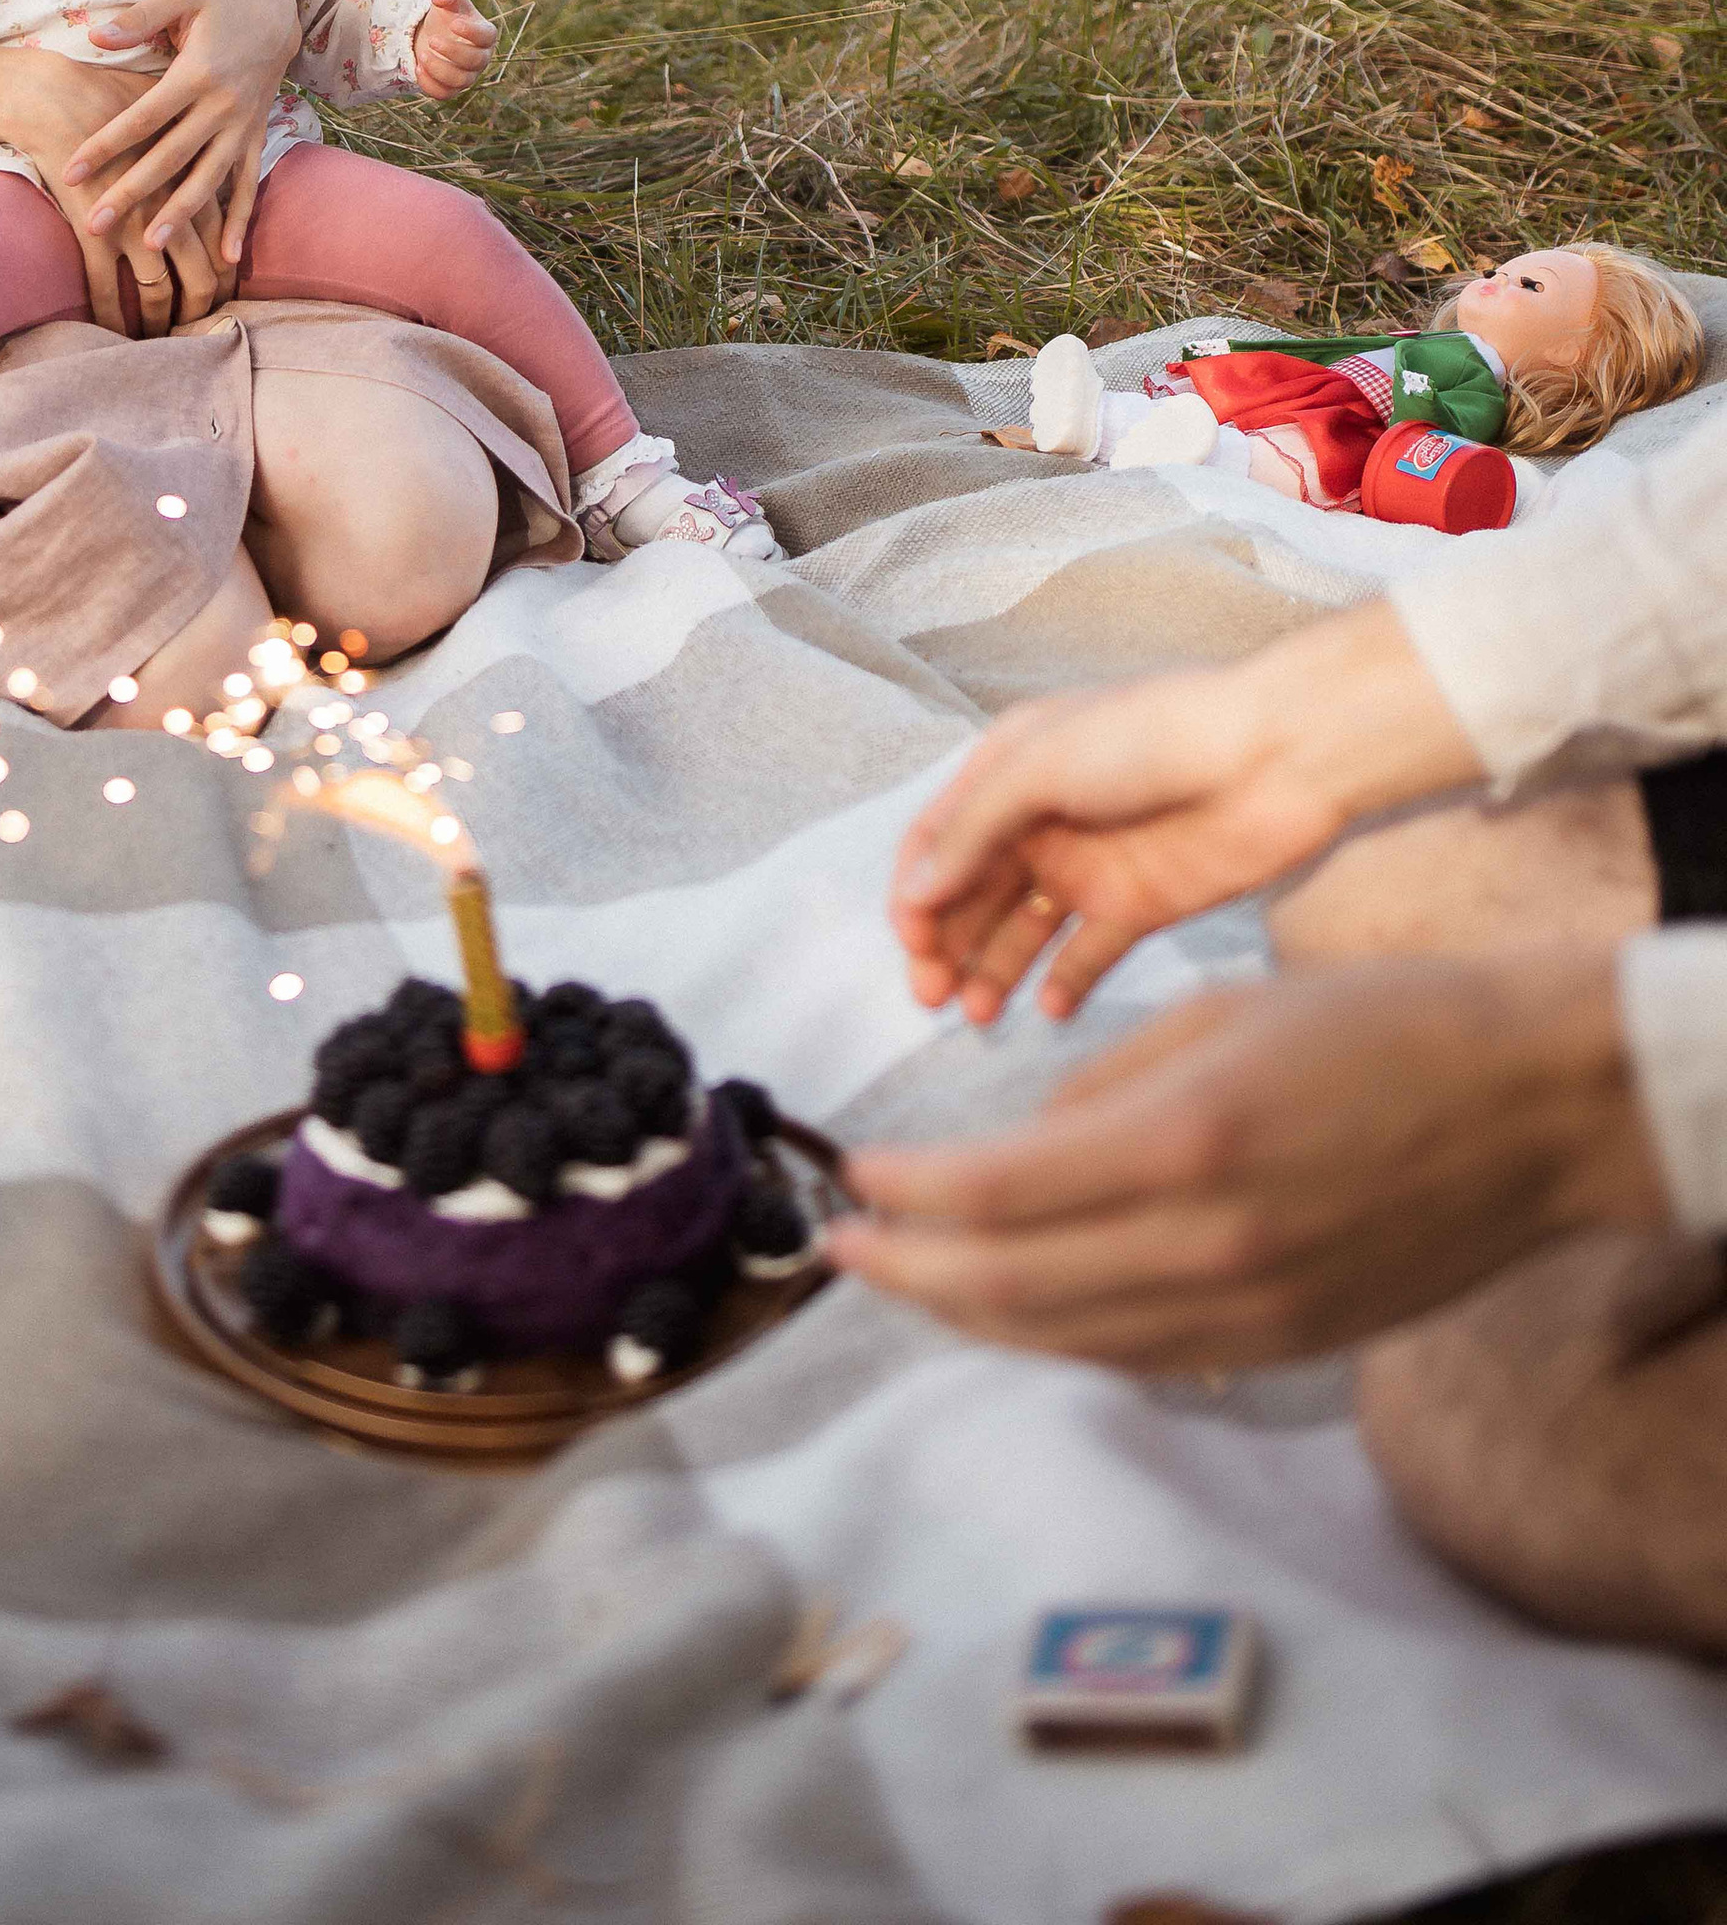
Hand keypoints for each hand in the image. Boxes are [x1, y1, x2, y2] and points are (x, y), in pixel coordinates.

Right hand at [0, 42, 209, 335]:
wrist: (56, 94)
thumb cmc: (109, 93)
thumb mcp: (169, 110)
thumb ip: (188, 129)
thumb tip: (204, 140)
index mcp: (198, 172)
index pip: (224, 237)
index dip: (224, 271)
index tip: (220, 292)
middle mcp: (175, 201)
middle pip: (201, 274)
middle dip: (199, 308)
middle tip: (194, 329)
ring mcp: (136, 219)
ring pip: (158, 289)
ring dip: (155, 320)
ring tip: (152, 338)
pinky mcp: (97, 230)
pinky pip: (106, 287)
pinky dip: (108, 313)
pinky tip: (107, 331)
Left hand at [69, 0, 301, 274]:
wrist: (280, 10)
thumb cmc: (221, 2)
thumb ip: (139, 17)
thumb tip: (95, 37)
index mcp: (198, 73)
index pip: (143, 118)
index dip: (105, 145)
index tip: (71, 172)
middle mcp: (222, 107)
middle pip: (170, 158)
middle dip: (131, 193)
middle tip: (94, 224)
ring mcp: (243, 127)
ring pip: (208, 180)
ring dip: (180, 216)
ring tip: (150, 247)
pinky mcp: (257, 137)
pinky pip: (249, 184)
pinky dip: (240, 221)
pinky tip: (227, 258)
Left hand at [413, 0, 497, 100]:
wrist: (432, 33)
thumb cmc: (446, 13)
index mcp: (485, 33)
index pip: (487, 36)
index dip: (472, 32)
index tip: (453, 23)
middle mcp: (481, 57)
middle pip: (475, 61)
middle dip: (453, 52)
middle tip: (431, 40)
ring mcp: (467, 75)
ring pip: (461, 81)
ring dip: (440, 69)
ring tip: (422, 55)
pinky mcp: (451, 88)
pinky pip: (445, 94)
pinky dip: (430, 84)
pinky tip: (418, 68)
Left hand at [829, 946, 1668, 1369]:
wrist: (1531, 1108)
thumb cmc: (1377, 1028)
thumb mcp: (1215, 1014)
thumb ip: (1100, 1088)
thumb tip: (1014, 1150)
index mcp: (1184, 1141)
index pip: (999, 1194)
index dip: (908, 1199)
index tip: (853, 1182)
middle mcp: (1208, 1244)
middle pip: (1013, 1289)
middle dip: (909, 1274)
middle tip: (840, 1250)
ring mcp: (1249, 1311)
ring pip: (1068, 1339)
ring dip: (970, 1317)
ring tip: (905, 1280)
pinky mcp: (1284, 1344)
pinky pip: (1139, 1357)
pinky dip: (1057, 1336)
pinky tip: (1013, 1308)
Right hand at [888, 603, 1478, 1022]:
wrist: (1276, 755)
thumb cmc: (1155, 735)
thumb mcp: (1042, 764)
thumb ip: (974, 829)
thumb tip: (916, 891)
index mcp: (1010, 768)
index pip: (939, 839)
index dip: (916, 891)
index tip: (912, 941)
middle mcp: (1042, 818)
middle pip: (973, 892)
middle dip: (945, 943)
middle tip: (932, 995)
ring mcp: (1091, 863)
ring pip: (1022, 931)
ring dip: (992, 970)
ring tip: (979, 1014)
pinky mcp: (1140, 904)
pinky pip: (1089, 955)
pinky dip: (1064, 984)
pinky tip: (1048, 1010)